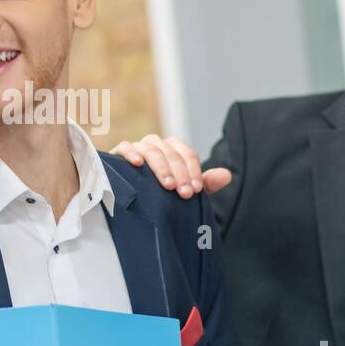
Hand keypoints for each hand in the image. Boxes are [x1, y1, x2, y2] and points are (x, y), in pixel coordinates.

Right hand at [111, 134, 231, 198]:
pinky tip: (137, 164)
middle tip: (184, 193)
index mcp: (173, 150)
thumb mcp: (183, 190)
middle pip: (171, 152)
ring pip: (151, 149)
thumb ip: (204, 183)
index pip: (187, 154)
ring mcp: (137, 148)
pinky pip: (124, 146)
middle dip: (180, 173)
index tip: (195, 191)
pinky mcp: (118, 154)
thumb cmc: (159, 193)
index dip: (193, 171)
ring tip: (167, 185)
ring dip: (161, 167)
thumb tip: (227, 176)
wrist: (131, 200)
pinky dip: (131, 152)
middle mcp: (156, 145)